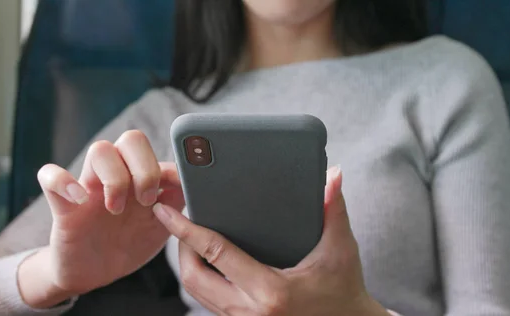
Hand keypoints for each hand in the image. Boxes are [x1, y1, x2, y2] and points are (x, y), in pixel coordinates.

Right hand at [18, 130, 184, 307]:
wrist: (93, 274)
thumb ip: (176, 204)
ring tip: (116, 209)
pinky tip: (80, 199)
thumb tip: (192, 183)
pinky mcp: (63, 206)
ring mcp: (89, 187)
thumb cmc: (128, 245)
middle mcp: (116, 176)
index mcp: (140, 179)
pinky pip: (50, 176)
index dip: (169, 165)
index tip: (176, 189)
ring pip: (99, 149)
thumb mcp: (160, 227)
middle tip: (146, 201)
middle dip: (145, 168)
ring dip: (116, 177)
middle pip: (130, 140)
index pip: (162, 153)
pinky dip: (63, 181)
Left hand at [154, 167, 389, 315]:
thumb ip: (333, 209)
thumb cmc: (344, 290)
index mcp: (270, 291)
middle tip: (181, 221)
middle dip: (180, 247)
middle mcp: (250, 311)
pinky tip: (207, 259)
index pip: (215, 253)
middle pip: (193, 277)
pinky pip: (209, 302)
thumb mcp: (340, 250)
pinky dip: (202, 278)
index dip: (186, 230)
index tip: (165, 211)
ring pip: (197, 293)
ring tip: (191, 236)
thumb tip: (332, 175)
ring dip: (189, 263)